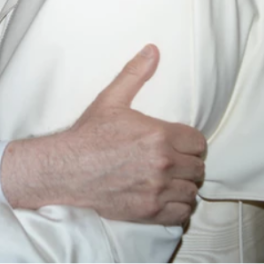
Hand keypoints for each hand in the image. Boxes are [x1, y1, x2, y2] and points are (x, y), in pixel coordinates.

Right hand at [2, 45, 205, 225]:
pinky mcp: (149, 210)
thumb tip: (152, 50)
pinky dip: (178, 207)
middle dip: (188, 164)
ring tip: (170, 180)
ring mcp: (157, 189)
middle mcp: (163, 163)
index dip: (190, 143)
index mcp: (159, 135)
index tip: (180, 145)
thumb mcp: (111, 99)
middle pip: (198, 168)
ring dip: (184, 185)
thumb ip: (135, 74)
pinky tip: (166, 197)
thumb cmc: (87, 136)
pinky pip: (182, 213)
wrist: (65, 170)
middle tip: (174, 162)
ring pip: (192, 191)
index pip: (199, 142)